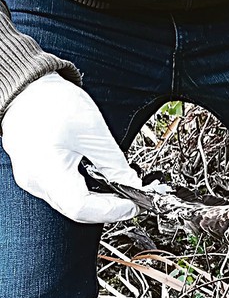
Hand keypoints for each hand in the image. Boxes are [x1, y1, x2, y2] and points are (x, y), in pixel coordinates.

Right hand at [1, 73, 140, 222]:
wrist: (27, 87)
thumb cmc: (51, 102)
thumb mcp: (92, 130)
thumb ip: (114, 163)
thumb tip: (132, 184)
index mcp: (46, 170)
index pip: (81, 208)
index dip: (111, 209)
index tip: (132, 203)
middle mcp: (35, 181)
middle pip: (76, 210)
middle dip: (106, 207)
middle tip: (130, 198)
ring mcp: (32, 179)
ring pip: (69, 204)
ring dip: (96, 201)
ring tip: (117, 188)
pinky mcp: (35, 174)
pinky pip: (61, 192)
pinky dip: (83, 191)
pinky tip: (98, 180)